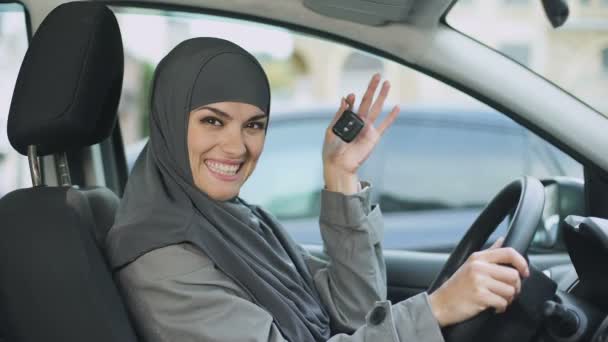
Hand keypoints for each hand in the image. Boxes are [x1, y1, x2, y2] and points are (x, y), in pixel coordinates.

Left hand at [322, 74, 399, 193]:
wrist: (339, 165)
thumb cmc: (331, 149)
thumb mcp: (332, 129)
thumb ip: (340, 114)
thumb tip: (345, 97)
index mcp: (347, 119)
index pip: (352, 104)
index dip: (352, 99)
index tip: (351, 96)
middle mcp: (358, 121)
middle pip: (367, 101)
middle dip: (372, 88)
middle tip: (377, 75)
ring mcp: (367, 128)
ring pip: (377, 108)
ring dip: (382, 96)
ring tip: (387, 83)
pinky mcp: (374, 137)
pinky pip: (384, 125)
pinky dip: (391, 117)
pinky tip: (397, 107)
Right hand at [428, 238, 529, 326]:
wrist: (440, 304)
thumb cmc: (456, 286)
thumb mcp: (470, 265)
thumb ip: (489, 252)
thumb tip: (503, 240)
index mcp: (478, 257)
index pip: (508, 252)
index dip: (522, 262)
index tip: (524, 272)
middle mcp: (479, 267)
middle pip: (513, 275)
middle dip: (515, 287)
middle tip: (507, 292)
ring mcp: (479, 281)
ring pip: (510, 290)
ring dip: (508, 299)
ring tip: (497, 299)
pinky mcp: (480, 297)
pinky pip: (503, 303)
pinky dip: (500, 308)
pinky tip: (492, 307)